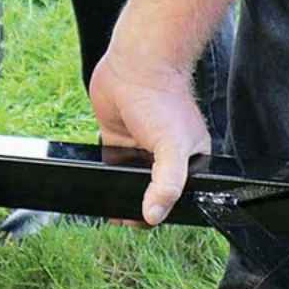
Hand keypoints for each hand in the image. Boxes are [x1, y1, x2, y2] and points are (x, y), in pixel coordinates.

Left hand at [89, 51, 210, 226]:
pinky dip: (104, 173)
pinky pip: (110, 163)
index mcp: (190, 160)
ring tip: (108, 208)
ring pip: (129, 180)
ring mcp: (141, 148)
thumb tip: (153, 216)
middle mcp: (166, 156)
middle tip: (122, 218)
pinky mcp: (118, 138)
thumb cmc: (165, 102)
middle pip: (152, 190)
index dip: (163, 210)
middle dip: (138, 205)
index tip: (146, 221)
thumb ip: (167, 185)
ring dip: (119, 192)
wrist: (137, 66)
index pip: (178, 195)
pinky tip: (98, 185)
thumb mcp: (173, 148)